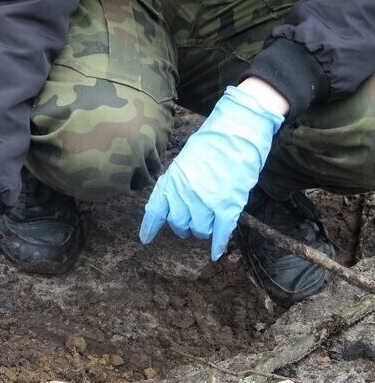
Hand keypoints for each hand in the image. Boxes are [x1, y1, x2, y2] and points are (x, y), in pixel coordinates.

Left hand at [139, 83, 285, 259]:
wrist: (237, 129)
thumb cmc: (212, 141)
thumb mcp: (184, 160)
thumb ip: (176, 182)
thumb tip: (172, 199)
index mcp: (171, 181)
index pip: (155, 211)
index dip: (150, 228)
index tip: (145, 239)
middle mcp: (184, 194)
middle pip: (178, 224)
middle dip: (184, 227)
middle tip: (192, 222)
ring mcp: (205, 200)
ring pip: (199, 230)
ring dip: (203, 230)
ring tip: (209, 222)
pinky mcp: (228, 204)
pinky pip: (220, 232)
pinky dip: (218, 244)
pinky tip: (215, 254)